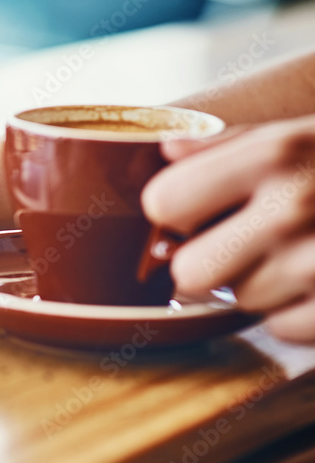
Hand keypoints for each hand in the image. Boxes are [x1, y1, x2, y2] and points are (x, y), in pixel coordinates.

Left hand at [143, 113, 314, 341]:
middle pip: (190, 271)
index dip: (178, 209)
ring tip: (301, 253)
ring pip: (238, 300)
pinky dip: (296, 311)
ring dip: (261, 284)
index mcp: (276, 153)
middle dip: (214, 261)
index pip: (163, 202)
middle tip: (251, 241)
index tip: (202, 208)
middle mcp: (294, 208)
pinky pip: (280, 328)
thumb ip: (231, 142)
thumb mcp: (302, 135)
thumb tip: (165, 146)